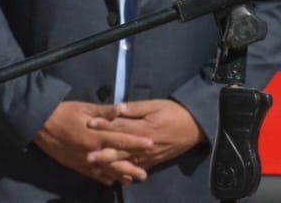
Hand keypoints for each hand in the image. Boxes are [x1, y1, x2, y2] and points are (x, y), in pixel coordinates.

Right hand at [35, 101, 152, 185]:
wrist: (40, 124)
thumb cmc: (65, 112)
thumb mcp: (86, 108)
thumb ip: (105, 112)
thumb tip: (123, 109)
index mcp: (94, 135)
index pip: (120, 140)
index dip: (135, 143)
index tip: (150, 145)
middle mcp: (90, 151)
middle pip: (114, 160)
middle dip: (130, 167)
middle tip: (144, 175)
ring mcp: (81, 160)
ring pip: (103, 170)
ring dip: (117, 175)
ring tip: (131, 181)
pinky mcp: (73, 164)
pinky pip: (89, 173)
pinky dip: (100, 177)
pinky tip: (110, 181)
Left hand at [85, 99, 203, 174]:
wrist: (195, 128)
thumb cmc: (175, 112)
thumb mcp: (157, 105)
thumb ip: (136, 108)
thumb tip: (118, 108)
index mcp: (143, 128)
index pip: (120, 126)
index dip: (104, 125)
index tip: (89, 123)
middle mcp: (143, 145)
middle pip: (119, 149)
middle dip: (102, 153)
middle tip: (86, 156)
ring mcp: (147, 156)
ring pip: (125, 162)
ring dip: (109, 166)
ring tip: (94, 169)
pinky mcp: (152, 162)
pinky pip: (135, 169)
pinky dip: (123, 173)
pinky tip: (112, 175)